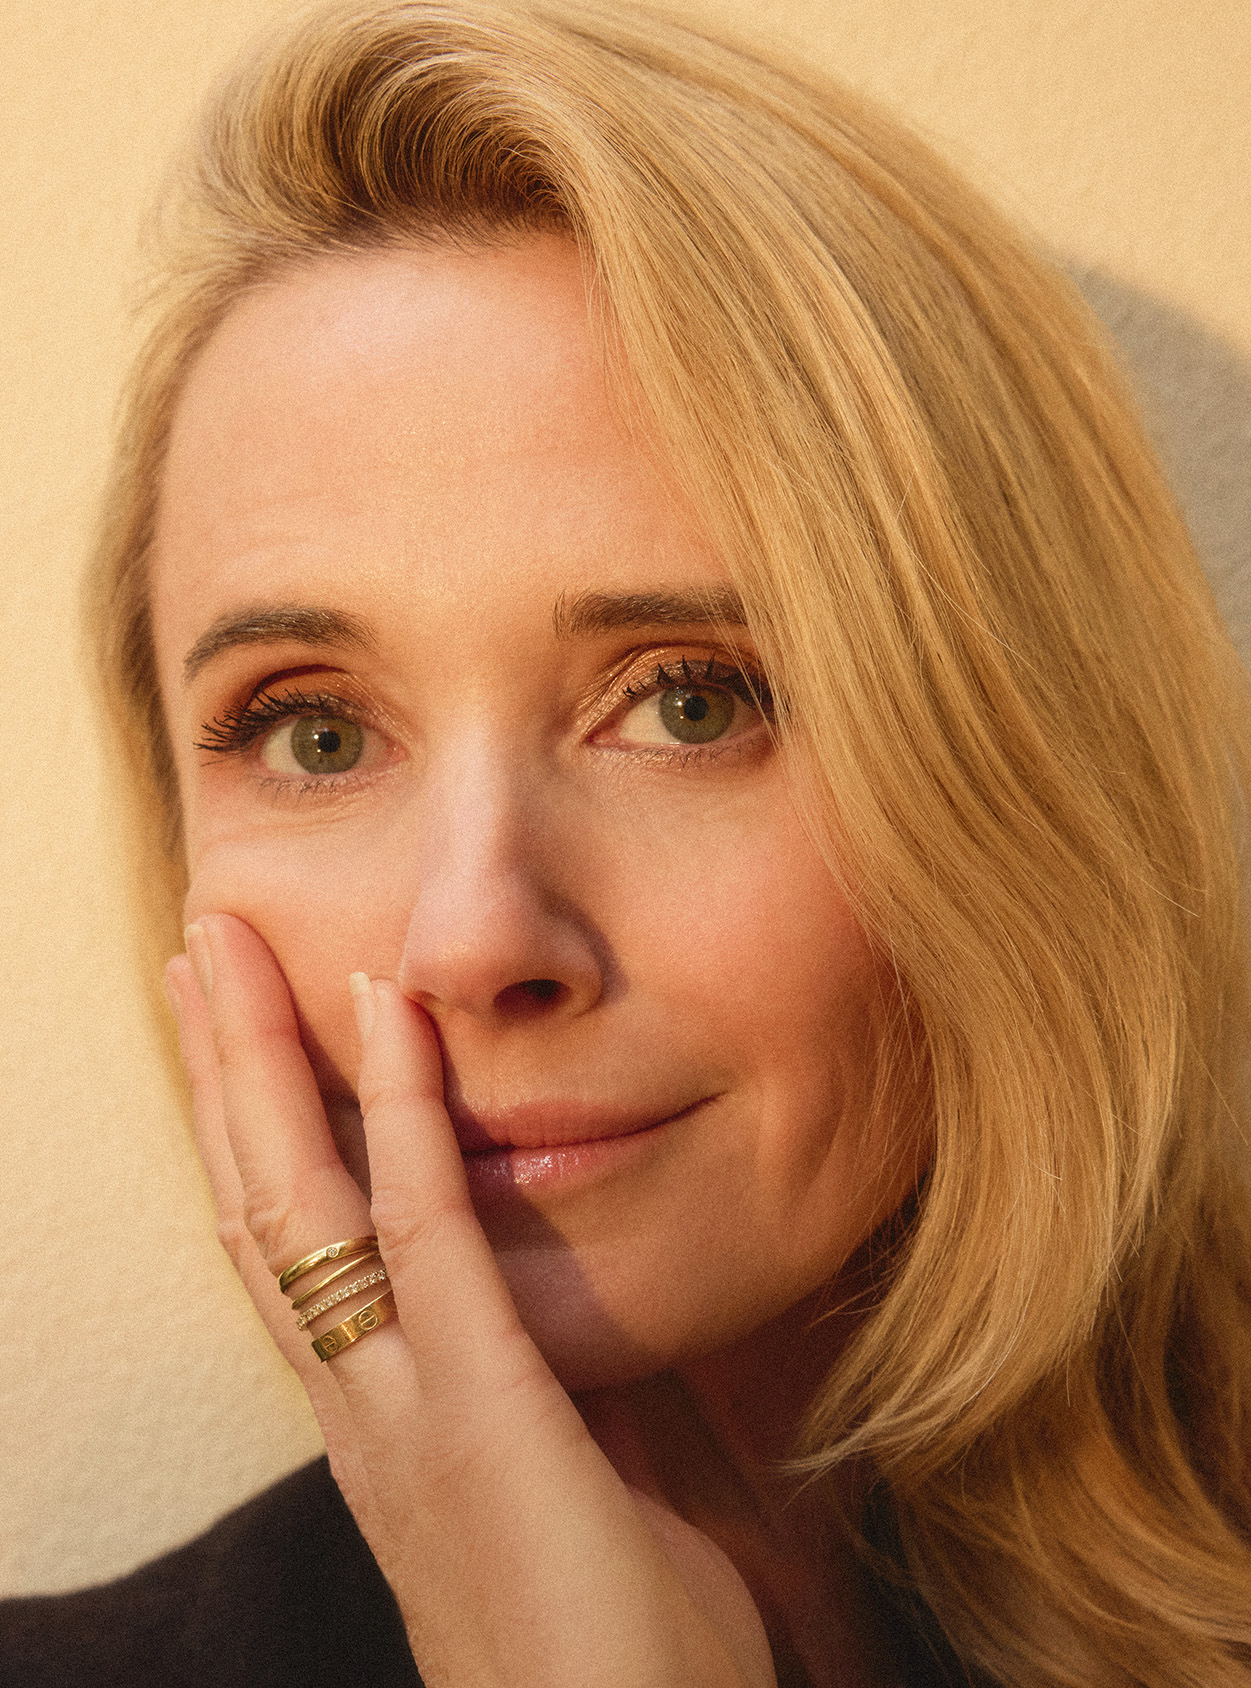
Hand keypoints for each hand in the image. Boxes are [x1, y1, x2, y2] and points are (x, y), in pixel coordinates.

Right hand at [165, 913, 775, 1687]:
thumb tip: (569, 1287)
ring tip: (228, 950)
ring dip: (259, 1061)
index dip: (252, 1137)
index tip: (236, 1035)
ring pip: (296, 1203)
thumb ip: (558, 1379)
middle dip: (221, 1070)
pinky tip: (386, 1013)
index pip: (289, 1255)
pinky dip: (404, 1110)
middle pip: (259, 1205)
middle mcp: (361, 1409)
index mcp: (384, 1422)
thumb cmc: (626, 1647)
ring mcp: (402, 1411)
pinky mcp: (478, 1412)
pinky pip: (426, 1231)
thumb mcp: (584, 1477)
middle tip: (197, 949)